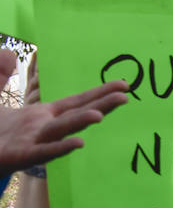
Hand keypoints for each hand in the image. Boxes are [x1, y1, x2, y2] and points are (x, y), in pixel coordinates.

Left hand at [0, 51, 129, 175]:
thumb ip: (0, 73)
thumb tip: (10, 52)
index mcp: (42, 113)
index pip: (76, 101)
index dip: (99, 92)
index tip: (123, 85)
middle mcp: (44, 126)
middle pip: (76, 113)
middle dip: (101, 105)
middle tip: (125, 96)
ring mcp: (34, 141)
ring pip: (62, 129)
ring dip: (79, 123)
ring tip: (99, 115)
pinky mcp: (21, 155)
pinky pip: (43, 152)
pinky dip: (60, 148)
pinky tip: (78, 144)